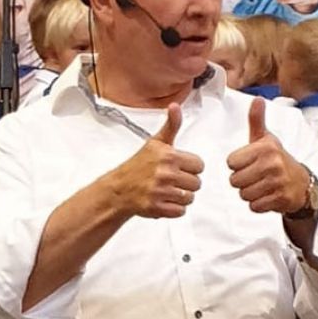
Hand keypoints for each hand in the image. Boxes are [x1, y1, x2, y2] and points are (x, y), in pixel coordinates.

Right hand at [108, 104, 203, 218]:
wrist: (119, 188)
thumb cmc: (138, 166)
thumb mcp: (155, 142)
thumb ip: (171, 125)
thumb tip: (175, 107)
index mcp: (168, 156)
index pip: (199, 165)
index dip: (190, 167)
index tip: (178, 166)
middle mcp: (165, 173)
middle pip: (197, 183)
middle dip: (186, 182)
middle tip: (171, 179)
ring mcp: (162, 192)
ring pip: (190, 198)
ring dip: (180, 196)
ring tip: (167, 189)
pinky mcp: (158, 208)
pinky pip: (181, 211)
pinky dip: (174, 208)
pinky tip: (164, 200)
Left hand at [227, 98, 309, 213]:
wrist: (302, 183)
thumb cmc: (277, 158)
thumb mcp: (266, 138)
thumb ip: (256, 120)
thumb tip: (256, 100)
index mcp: (265, 148)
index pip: (231, 162)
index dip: (236, 164)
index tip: (248, 162)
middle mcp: (272, 164)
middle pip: (234, 180)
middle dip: (241, 181)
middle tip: (254, 176)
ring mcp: (278, 182)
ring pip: (243, 194)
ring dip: (249, 193)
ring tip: (261, 185)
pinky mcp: (281, 199)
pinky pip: (254, 206)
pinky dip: (258, 204)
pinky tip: (267, 195)